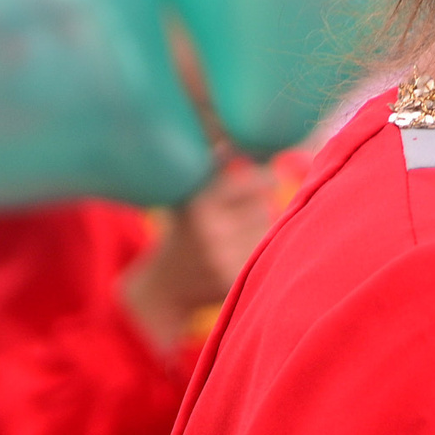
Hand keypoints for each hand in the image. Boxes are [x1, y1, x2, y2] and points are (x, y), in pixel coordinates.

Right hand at [117, 158, 277, 353]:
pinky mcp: (232, 280)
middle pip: (263, 208)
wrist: (164, 289)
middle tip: (238, 219)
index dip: (265, 179)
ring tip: (234, 240)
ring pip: (266, 233)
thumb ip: (210, 171)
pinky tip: (238, 258)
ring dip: (259, 233)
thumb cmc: (182, 233)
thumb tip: (228, 145)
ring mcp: (222, 259)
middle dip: (257, 209)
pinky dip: (258, 256)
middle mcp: (210, 231)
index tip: (270, 179)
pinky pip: (264, 257)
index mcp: (199, 204)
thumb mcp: (187, 198)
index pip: (255, 183)